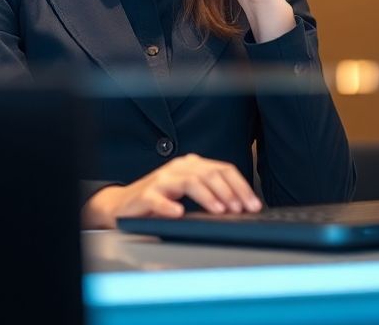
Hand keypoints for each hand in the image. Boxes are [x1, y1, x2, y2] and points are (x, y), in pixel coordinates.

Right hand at [82, 153, 262, 228]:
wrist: (125, 204)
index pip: (223, 169)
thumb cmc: (161, 199)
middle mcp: (178, 167)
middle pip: (210, 174)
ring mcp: (161, 179)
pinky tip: (179, 213)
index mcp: (192, 165)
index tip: (254, 204)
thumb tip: (241, 206)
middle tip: (240, 209)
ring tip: (220, 210)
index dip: (241, 186)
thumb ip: (211, 193)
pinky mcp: (146, 194)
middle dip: (229, 192)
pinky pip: (159, 198)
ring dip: (208, 196)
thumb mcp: (189, 192)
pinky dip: (170, 206)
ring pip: (190, 181)